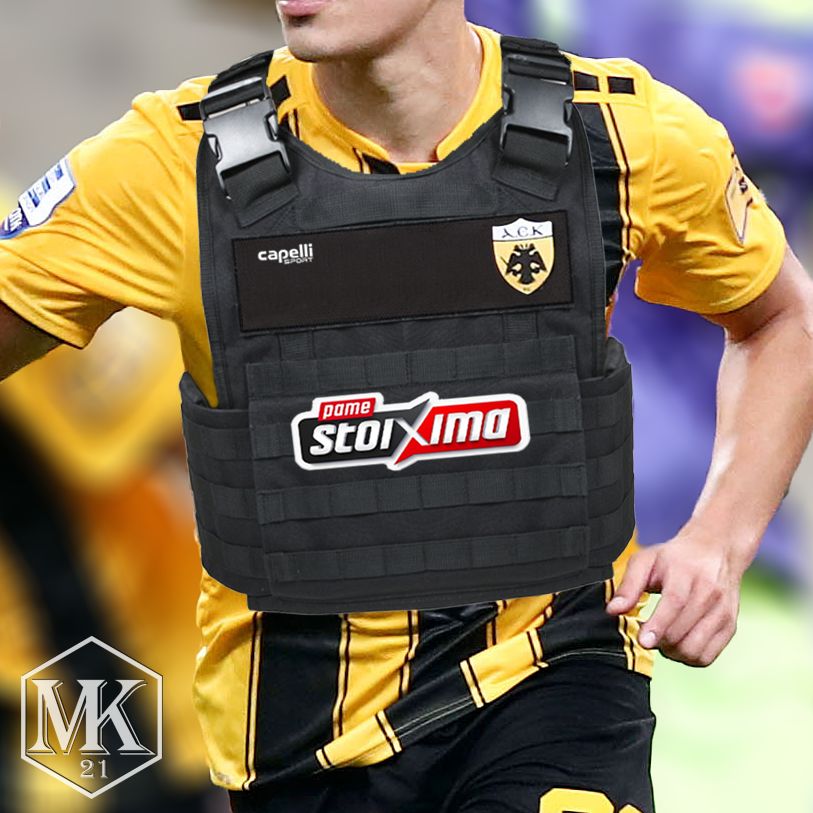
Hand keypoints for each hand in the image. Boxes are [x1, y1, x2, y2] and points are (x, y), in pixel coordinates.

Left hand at [605, 529, 742, 666]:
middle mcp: (710, 593)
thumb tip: (612, 610)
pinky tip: (678, 643)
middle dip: (659, 641)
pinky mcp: (730, 627)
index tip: (643, 640)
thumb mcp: (646, 560)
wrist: (716, 551)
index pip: (676, 603)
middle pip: (683, 631)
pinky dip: (688, 658)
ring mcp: (723, 612)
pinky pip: (707, 657)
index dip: (658, 625)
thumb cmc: (675, 558)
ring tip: (662, 638)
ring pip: (696, 649)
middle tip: (646, 633)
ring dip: (672, 652)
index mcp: (687, 572)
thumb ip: (628, 585)